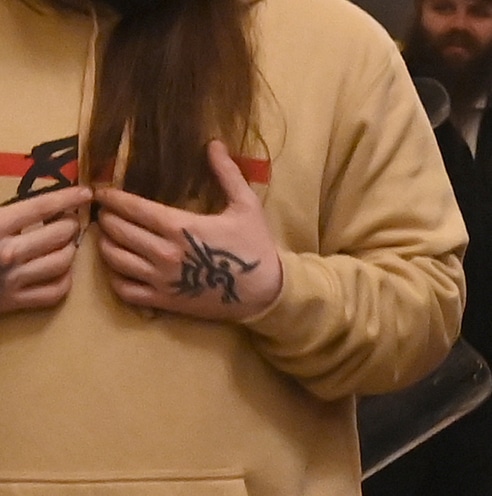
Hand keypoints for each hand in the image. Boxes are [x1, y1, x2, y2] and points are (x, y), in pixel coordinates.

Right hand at [0, 186, 92, 313]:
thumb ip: (4, 213)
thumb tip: (29, 202)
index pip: (41, 207)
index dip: (68, 197)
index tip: (86, 193)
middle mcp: (7, 253)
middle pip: (60, 235)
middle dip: (71, 223)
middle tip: (71, 220)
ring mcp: (12, 281)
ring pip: (63, 261)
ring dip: (70, 249)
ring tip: (66, 243)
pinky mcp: (13, 303)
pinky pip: (55, 292)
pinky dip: (64, 279)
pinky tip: (59, 270)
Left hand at [95, 140, 281, 320]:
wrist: (263, 292)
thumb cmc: (254, 246)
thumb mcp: (246, 205)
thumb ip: (227, 173)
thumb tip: (214, 143)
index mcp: (180, 226)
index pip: (134, 209)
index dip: (113, 198)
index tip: (102, 192)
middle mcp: (164, 253)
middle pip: (119, 232)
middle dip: (106, 218)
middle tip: (104, 211)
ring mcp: (161, 279)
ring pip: (115, 260)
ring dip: (105, 244)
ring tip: (106, 235)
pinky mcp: (163, 301)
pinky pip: (125, 290)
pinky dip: (114, 278)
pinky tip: (116, 268)